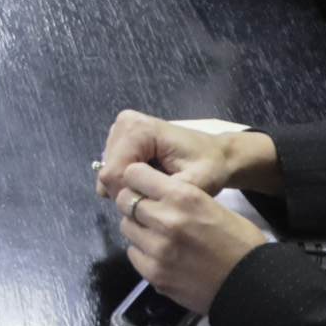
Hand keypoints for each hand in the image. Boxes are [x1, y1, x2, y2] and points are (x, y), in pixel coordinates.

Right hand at [93, 109, 278, 199]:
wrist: (217, 155)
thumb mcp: (195, 183)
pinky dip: (127, 181)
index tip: (152, 203)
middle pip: (108, 171)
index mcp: (140, 129)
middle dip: (128, 191)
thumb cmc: (209, 167)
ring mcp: (121, 129)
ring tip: (155, 187)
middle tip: (155, 198)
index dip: (129, 195)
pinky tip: (147, 181)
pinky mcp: (120, 137)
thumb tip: (130, 200)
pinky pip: (112, 168)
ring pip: (108, 171)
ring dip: (128, 187)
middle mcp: (126, 123)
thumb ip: (163, 191)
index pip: (113, 172)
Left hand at [112, 163, 271, 311]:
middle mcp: (165, 219)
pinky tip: (161, 255)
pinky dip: (142, 252)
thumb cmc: (239, 242)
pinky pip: (133, 254)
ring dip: (138, 228)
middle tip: (148, 211)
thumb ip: (180, 197)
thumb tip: (153, 194)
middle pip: (125, 201)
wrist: (251, 285)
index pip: (134, 174)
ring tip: (157, 235)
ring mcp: (157, 249)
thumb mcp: (213, 206)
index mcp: (183, 196)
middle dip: (133, 203)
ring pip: (126, 227)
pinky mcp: (153, 274)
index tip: (141, 185)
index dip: (136, 179)